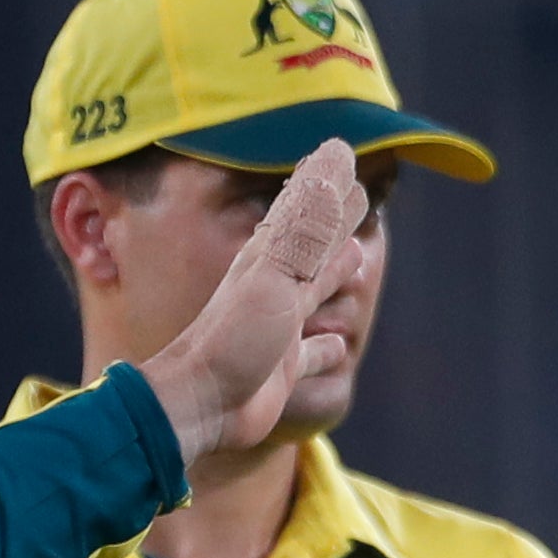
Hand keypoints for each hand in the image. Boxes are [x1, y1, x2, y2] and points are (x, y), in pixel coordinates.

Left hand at [135, 143, 371, 464]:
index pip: (308, 210)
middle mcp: (274, 288)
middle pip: (315, 245)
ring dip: (336, 275)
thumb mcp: (275, 273)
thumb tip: (336, 155)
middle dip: (337, 220)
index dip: (328, 183)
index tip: (343, 152)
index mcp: (270, 259)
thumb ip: (308, 222)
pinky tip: (338, 344)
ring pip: (316, 291)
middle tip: (359, 197)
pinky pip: (313, 352)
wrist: (198, 405)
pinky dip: (328, 345)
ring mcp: (277, 328)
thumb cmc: (232, 337)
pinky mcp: (281, 368)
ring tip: (355, 257)